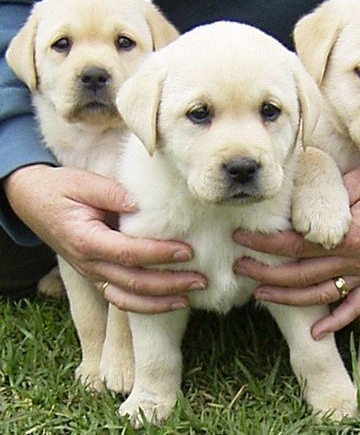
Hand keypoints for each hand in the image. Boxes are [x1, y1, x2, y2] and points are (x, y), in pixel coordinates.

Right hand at [4, 164, 206, 312]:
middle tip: (201, 279)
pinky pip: (121, 298)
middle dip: (170, 284)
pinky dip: (145, 305)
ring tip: (191, 297)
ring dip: (161, 301)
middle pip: (133, 282)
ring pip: (128, 298)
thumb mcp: (82, 182)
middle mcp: (88, 263)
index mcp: (85, 240)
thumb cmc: (59, 189)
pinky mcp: (97, 275)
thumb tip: (143, 204)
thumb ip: (112, 193)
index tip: (188, 251)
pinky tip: (170, 302)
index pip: (128, 253)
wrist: (31, 200)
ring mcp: (91, 273)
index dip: (159, 254)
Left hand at [234, 118, 359, 338]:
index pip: (294, 245)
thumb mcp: (356, 181)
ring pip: (321, 294)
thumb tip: (293, 210)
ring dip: (288, 298)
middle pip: (300, 274)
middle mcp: (356, 260)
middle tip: (240, 267)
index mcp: (348, 235)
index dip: (264, 243)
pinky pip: (356, 306)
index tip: (241, 238)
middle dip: (266, 274)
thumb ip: (326, 199)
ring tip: (259, 295)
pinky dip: (337, 322)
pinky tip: (317, 333)